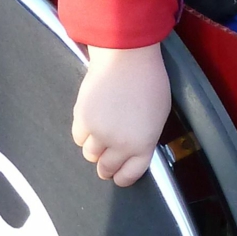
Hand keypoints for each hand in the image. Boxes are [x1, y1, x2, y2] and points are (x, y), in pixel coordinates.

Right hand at [71, 44, 171, 185]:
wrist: (126, 57)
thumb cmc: (149, 81)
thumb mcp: (159, 114)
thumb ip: (145, 136)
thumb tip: (133, 147)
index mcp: (143, 144)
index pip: (129, 174)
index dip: (122, 178)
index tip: (119, 175)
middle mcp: (120, 144)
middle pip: (105, 169)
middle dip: (106, 166)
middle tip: (106, 157)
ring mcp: (99, 133)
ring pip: (89, 154)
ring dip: (94, 148)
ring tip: (100, 134)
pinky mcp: (82, 119)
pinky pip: (78, 137)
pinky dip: (83, 133)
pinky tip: (91, 120)